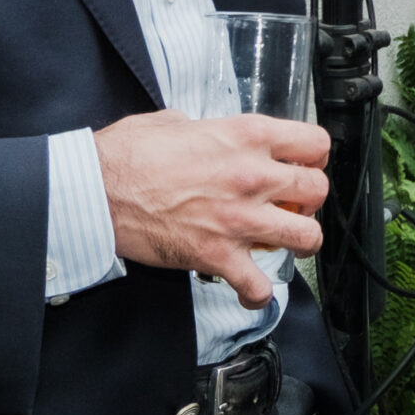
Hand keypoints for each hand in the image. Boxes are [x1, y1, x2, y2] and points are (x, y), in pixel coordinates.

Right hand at [94, 110, 329, 307]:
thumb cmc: (127, 155)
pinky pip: (259, 286)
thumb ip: (208, 128)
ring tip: (287, 243)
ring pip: (307, 237)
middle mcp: (252, 176)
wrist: (97, 190)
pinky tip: (249, 287)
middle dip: (309, 200)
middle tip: (294, 205)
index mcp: (246, 136)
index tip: (306, 165)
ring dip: (301, 242)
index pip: (315, 143)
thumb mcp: (176, 121)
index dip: (315, 156)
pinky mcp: (218, 256)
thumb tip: (210, 136)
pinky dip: (257, 293)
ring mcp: (239, 219)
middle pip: (317, 190)